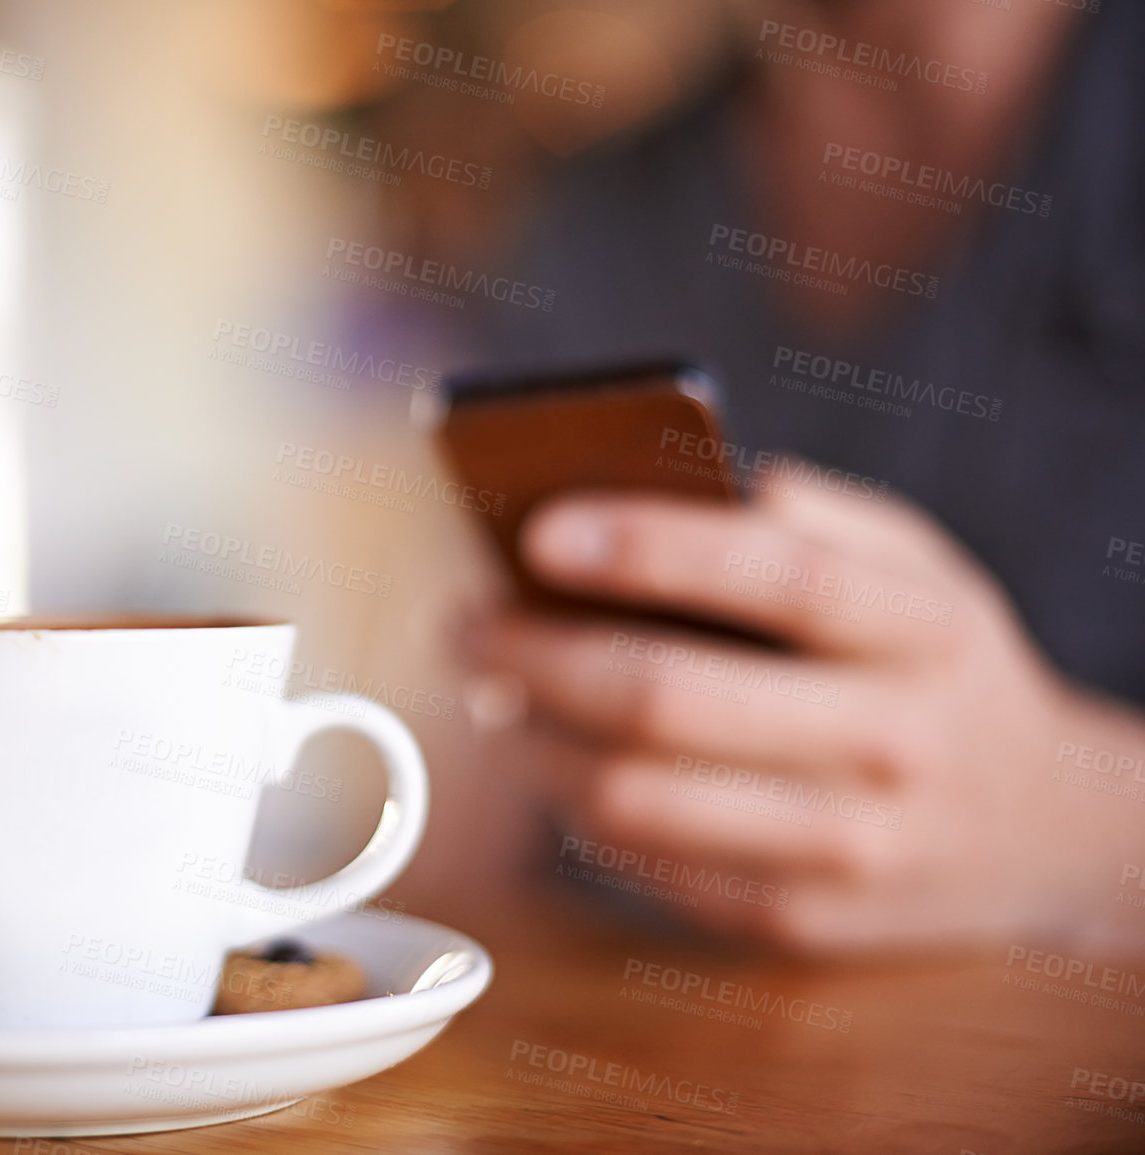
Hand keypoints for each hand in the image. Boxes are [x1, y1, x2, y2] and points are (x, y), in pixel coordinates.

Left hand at [466, 479, 1144, 951]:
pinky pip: (646, 864)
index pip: (779, 575)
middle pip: (672, 698)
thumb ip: (808, 519)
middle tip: (464, 623)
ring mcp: (849, 848)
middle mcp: (894, 742)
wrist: (1042, 830)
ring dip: (529, 739)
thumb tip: (658, 489)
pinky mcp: (799, 922)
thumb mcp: (916, 568)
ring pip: (635, 797)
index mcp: (924, 629)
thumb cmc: (936, 668)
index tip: (537, 532)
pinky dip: (573, 805)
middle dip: (535, 655)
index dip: (651, 548)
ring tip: (489, 691)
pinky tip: (551, 758)